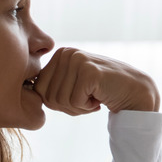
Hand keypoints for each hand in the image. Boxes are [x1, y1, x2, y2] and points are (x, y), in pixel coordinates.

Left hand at [34, 47, 159, 114]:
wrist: (134, 93)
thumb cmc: (100, 92)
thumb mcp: (70, 86)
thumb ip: (50, 87)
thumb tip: (28, 91)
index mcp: (59, 55)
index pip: (40, 91)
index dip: (58, 103)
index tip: (78, 96)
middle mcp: (66, 53)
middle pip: (48, 97)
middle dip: (67, 107)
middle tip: (87, 98)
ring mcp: (77, 60)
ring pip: (60, 101)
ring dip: (78, 108)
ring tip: (94, 96)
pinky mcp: (88, 71)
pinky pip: (74, 102)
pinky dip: (87, 107)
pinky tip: (99, 97)